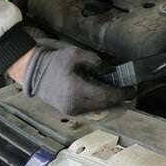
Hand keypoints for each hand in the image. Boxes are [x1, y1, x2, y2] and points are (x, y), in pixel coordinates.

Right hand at [16, 40, 134, 114]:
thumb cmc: (53, 62)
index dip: (120, 94)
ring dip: (108, 102)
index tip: (132, 90)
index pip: (105, 95)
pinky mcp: (68, 111)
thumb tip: (105, 67)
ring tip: (117, 94)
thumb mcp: (73, 54)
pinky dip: (97, 103)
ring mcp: (71, 110)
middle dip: (117, 99)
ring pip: (96, 109)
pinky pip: (88, 109)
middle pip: (103, 105)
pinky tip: (103, 96)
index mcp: (77, 90)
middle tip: (128, 93)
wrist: (33, 73)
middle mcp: (75, 104)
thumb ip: (92, 59)